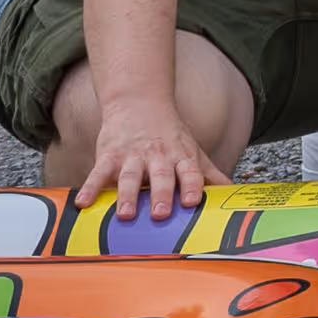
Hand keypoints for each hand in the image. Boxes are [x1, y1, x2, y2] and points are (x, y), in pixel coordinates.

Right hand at [73, 96, 221, 221]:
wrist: (139, 102)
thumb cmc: (170, 134)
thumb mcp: (193, 150)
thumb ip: (209, 174)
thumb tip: (234, 192)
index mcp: (181, 156)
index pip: (190, 171)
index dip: (193, 185)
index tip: (193, 202)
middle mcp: (158, 156)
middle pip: (161, 176)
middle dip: (161, 194)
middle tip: (160, 214)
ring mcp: (132, 155)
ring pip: (129, 176)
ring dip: (127, 195)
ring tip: (124, 215)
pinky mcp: (109, 155)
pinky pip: (99, 172)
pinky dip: (91, 187)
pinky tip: (83, 202)